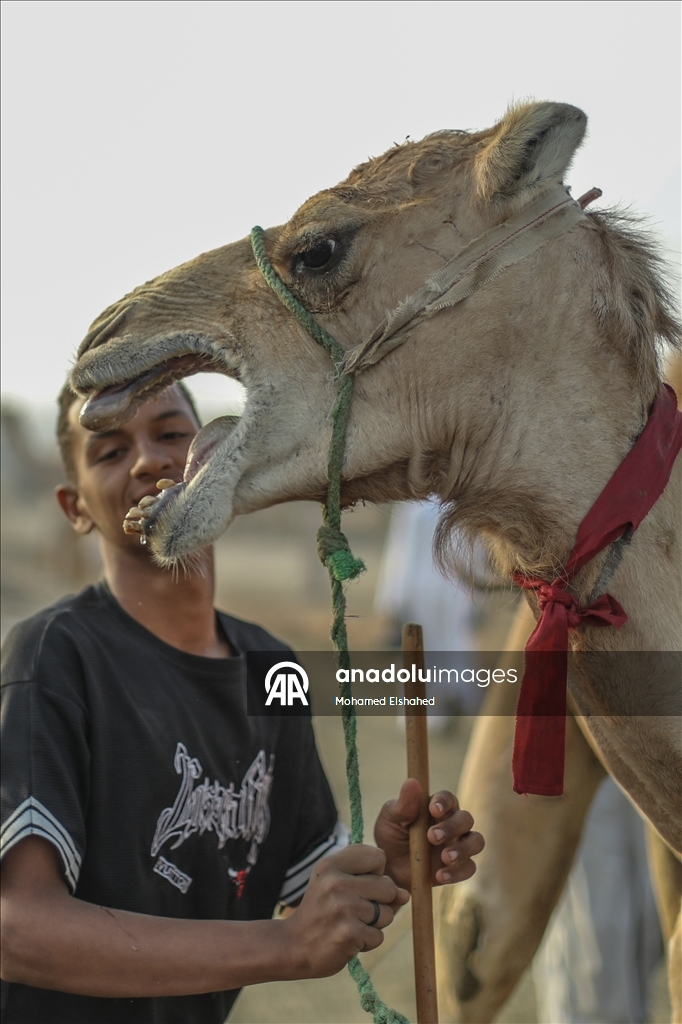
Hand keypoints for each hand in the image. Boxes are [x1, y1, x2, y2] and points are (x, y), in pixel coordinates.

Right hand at [280, 844, 408, 977]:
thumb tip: (405, 895)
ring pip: (387, 914)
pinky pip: (379, 936)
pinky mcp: (349, 933)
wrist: (293, 945)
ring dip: (374, 924)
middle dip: (379, 902)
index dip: (375, 873)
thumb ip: (374, 882)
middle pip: (388, 886)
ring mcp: (343, 907)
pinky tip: (348, 939)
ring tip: (350, 924)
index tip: (357, 884)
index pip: (378, 856)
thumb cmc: (322, 911)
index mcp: (331, 863)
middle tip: (353, 909)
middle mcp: (336, 882)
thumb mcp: (339, 884)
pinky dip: (367, 941)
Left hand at [374, 780, 483, 889]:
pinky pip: (469, 868)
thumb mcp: (391, 819)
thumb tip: (412, 782)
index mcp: (436, 807)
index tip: (433, 810)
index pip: (448, 798)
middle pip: (465, 819)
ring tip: (445, 858)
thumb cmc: (390, 836)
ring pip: (475, 841)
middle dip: (452, 827)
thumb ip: (403, 804)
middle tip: (432, 837)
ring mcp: (457, 845)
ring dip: (463, 849)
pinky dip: (458, 872)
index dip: (444, 802)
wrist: (388, 868)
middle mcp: (452, 824)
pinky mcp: (458, 867)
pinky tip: (439, 875)